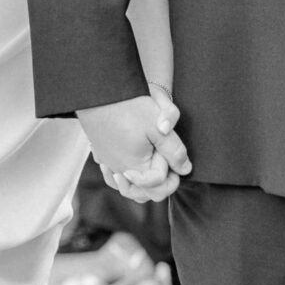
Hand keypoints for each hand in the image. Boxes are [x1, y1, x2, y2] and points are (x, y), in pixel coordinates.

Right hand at [78, 87, 191, 203]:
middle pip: (143, 194)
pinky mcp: (100, 153)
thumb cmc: (130, 107)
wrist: (101, 91)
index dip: (173, 173)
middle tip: (167, 165)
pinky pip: (112, 175)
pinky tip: (130, 164)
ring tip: (152, 169)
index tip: (173, 157)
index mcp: (136, 167)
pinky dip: (124, 176)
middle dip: (159, 183)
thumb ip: (174, 152)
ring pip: (126, 188)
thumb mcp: (160, 128)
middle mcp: (118, 170)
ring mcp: (107, 162)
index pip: (159, 185)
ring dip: (141, 183)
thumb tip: (185, 169)